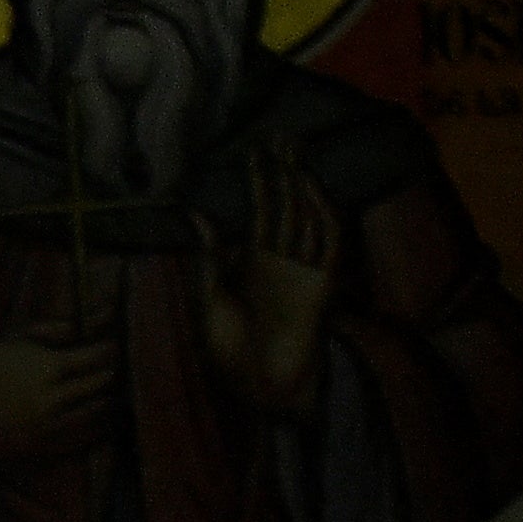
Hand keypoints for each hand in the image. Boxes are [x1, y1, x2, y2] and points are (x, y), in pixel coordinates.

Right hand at [0, 328, 116, 463]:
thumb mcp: (11, 341)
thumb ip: (50, 330)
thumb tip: (82, 325)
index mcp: (46, 370)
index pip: (97, 357)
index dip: (111, 349)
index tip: (115, 344)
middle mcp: (53, 401)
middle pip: (103, 384)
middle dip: (115, 372)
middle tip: (121, 365)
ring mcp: (50, 429)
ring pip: (100, 414)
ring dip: (111, 400)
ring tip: (114, 391)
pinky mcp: (46, 451)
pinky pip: (85, 439)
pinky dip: (99, 426)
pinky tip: (100, 417)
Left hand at [199, 149, 342, 412]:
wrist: (260, 385)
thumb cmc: (229, 351)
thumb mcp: (209, 299)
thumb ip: (208, 256)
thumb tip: (195, 213)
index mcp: (252, 264)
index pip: (259, 212)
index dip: (257, 182)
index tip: (252, 152)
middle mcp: (279, 261)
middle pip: (285, 206)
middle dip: (283, 173)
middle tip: (280, 136)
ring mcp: (302, 269)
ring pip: (305, 216)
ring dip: (302, 185)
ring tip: (292, 153)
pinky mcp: (323, 281)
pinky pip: (328, 240)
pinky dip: (321, 213)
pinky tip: (309, 188)